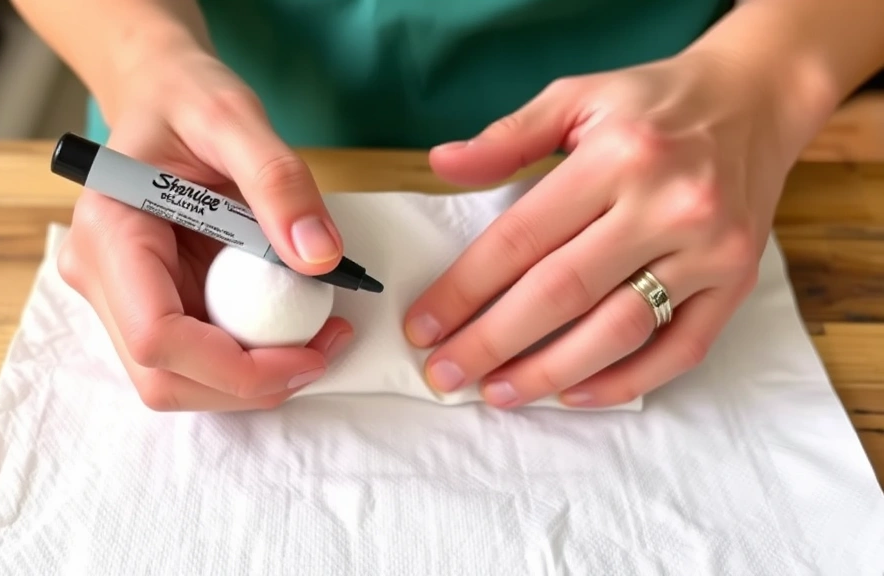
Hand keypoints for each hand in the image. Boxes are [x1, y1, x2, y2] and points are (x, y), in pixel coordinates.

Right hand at [58, 47, 352, 411]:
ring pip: (180, 382)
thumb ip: (279, 181)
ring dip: (254, 380)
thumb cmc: (186, 99)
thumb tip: (319, 257)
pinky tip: (290, 327)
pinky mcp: (150, 303)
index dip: (235, 367)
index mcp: (109, 232)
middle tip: (324, 349)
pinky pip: (197, 359)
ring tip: (317, 336)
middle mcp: (101, 277)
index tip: (309, 351)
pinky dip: (249, 361)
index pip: (156, 338)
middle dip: (250, 385)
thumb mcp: (236, 118)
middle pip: (164, 379)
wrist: (162, 96)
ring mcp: (120, 298)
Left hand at [405, 51, 797, 408]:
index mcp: (618, 157)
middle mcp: (669, 206)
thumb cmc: (653, 102)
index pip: (522, 238)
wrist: (756, 99)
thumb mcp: (577, 97)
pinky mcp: (739, 282)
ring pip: (619, 330)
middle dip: (493, 341)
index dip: (464, 289)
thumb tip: (441, 165)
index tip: (423, 325)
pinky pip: (681, 349)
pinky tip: (573, 394)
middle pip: (563, 293)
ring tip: (497, 393)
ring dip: (550, 372)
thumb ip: (508, 136)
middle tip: (444, 373)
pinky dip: (625, 381)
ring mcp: (710, 250)